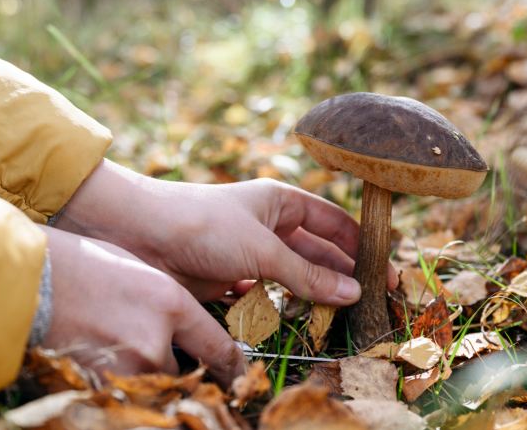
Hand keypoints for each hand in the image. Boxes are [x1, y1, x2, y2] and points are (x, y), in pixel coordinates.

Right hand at [39, 225, 245, 386]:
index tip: (235, 376)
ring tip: (118, 343)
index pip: (219, 350)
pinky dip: (121, 381)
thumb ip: (167, 305)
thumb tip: (184, 332)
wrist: (30, 280)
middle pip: (186, 371)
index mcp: (170, 303)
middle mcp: (157, 338)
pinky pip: (128, 391)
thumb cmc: (80, 267)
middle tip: (152, 349)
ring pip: (155, 383)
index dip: (231, 369)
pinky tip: (104, 355)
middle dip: (174, 365)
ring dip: (145, 373)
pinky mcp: (103, 382)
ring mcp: (130, 365)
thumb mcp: (138, 273)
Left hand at [56, 160, 396, 302]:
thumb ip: (307, 275)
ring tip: (344, 320)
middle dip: (342, 276)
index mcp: (281, 202)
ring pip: (293, 277)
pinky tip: (301, 324)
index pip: (333, 222)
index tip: (386, 272)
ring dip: (315, 297)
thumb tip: (355, 292)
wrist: (140, 235)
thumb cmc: (204, 225)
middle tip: (372, 304)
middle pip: (317, 253)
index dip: (361, 245)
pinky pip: (266, 296)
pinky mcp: (229, 279)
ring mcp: (249, 253)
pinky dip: (282, 309)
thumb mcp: (263, 250)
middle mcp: (269, 225)